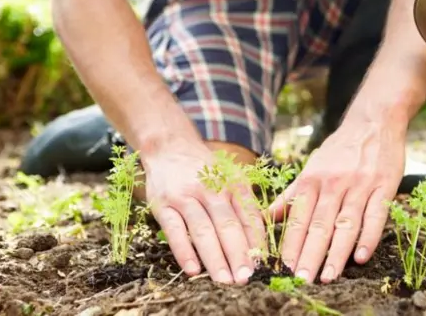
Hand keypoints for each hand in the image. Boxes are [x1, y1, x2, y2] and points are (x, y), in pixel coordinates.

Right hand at [142, 140, 264, 284]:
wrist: (170, 146)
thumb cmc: (206, 170)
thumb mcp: (230, 178)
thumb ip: (244, 205)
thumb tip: (259, 242)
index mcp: (232, 184)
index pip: (248, 216)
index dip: (256, 242)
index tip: (262, 265)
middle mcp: (211, 189)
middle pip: (227, 225)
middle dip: (238, 254)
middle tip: (245, 278)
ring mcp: (186, 196)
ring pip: (203, 230)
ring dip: (215, 257)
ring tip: (224, 280)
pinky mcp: (163, 205)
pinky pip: (174, 230)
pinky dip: (184, 251)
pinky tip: (193, 270)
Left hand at [268, 119, 405, 282]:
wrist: (373, 122)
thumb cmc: (339, 149)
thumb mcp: (311, 168)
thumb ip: (291, 195)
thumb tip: (265, 217)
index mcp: (312, 180)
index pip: (299, 218)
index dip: (291, 244)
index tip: (283, 269)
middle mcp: (333, 184)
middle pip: (319, 224)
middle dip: (309, 254)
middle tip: (302, 280)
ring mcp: (360, 186)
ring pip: (346, 223)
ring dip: (337, 252)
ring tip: (328, 276)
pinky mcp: (384, 187)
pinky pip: (376, 215)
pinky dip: (369, 237)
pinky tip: (361, 256)